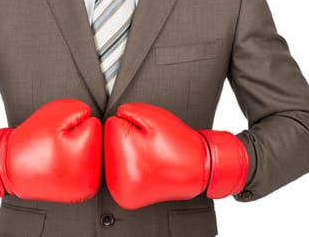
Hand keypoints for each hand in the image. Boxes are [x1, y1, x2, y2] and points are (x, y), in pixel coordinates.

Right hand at [0, 99, 101, 202]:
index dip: (74, 123)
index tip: (56, 134)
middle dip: (79, 137)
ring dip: (79, 150)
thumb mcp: (56, 112)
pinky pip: (88, 167)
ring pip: (94, 154)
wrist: (9, 167)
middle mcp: (91, 178)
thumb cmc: (31, 140)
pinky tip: (61, 164)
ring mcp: (87, 189)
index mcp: (87, 156)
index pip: (95, 125)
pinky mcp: (82, 193)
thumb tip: (97, 121)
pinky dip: (77, 162)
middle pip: (98, 141)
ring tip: (57, 155)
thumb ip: (83, 110)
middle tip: (56, 145)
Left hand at [104, 103, 247, 208]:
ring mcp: (121, 192)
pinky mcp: (125, 197)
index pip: (111, 126)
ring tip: (149, 157)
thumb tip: (111, 118)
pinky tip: (145, 166)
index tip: (149, 135)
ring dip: (127, 152)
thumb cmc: (178, 143)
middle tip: (151, 147)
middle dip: (127, 138)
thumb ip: (126, 111)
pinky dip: (128, 165)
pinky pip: (116, 170)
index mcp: (124, 160)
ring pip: (111, 156)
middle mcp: (119, 182)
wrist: (200, 169)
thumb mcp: (154, 117)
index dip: (132, 124)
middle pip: (108, 143)